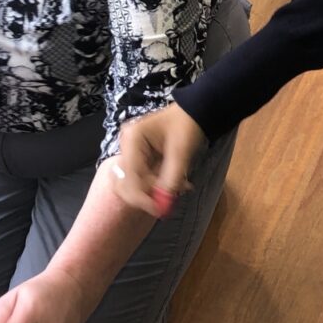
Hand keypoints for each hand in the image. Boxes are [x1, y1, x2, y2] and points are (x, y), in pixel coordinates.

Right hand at [112, 102, 206, 218]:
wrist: (196, 112)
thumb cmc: (188, 126)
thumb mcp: (181, 153)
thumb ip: (171, 180)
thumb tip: (162, 207)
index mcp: (132, 139)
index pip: (129, 178)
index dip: (142, 198)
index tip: (161, 210)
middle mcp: (126, 145)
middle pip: (127, 183)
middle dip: (149, 194)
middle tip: (174, 195)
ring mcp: (131, 151)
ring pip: (135, 184)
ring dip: (157, 191)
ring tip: (182, 185)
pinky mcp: (138, 158)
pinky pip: (143, 179)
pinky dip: (159, 185)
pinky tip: (178, 181)